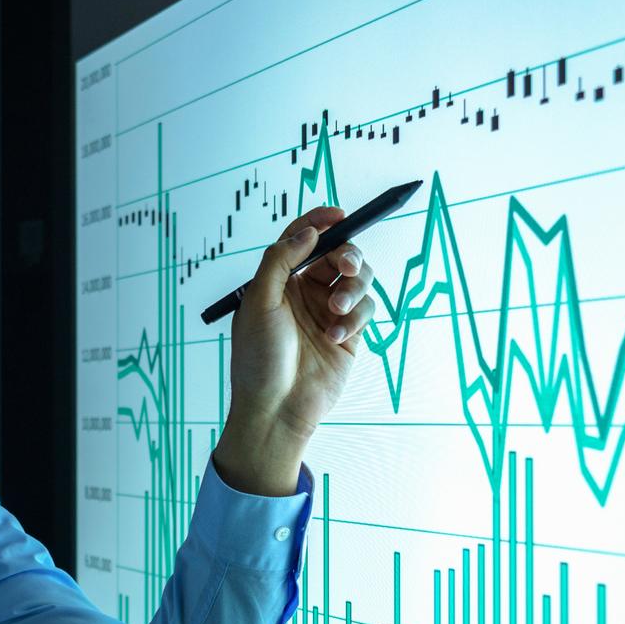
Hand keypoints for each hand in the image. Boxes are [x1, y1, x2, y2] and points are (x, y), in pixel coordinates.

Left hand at [212, 206, 375, 495]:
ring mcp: (329, 311)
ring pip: (358, 278)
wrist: (276, 408)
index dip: (321, 221)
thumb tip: (307, 231)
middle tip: (346, 266)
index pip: (303, 238)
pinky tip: (336, 337)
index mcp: (280, 280)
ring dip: (354, 288)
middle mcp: (306, 291)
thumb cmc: (259, 359)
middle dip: (347, 254)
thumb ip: (280, 260)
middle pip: (338, 253)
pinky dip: (355, 317)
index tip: (338, 214)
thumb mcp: (259, 302)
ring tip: (336, 311)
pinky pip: (366, 308)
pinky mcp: (349, 332)